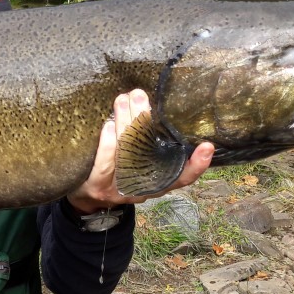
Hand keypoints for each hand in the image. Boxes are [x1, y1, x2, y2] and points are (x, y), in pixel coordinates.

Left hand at [67, 89, 213, 213]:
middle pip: (151, 158)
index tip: (208, 146)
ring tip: (122, 100)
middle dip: (145, 123)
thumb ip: (148, 141)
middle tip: (141, 95)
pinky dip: (108, 143)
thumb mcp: (138, 161)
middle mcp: (142, 187)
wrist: (86, 198)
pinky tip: (108, 125)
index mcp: (158, 181)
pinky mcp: (98, 188)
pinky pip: (105, 165)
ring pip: (127, 157)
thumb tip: (148, 101)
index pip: (183, 177)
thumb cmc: (117, 171)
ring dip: (125, 125)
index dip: (197, 165)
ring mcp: (120, 189)